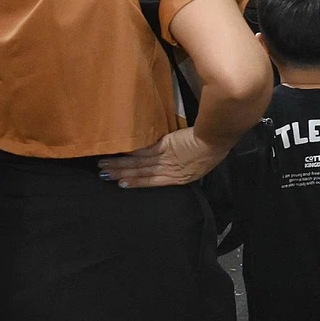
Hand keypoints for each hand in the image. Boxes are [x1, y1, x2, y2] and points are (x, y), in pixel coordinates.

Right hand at [98, 128, 233, 187]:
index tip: (119, 183)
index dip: (135, 183)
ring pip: (140, 163)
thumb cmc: (213, 148)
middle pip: (141, 174)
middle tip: (103, 175)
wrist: (217, 137)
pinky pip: (146, 151)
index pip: (152, 182)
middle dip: (121, 174)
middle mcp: (170, 171)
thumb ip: (182, 165)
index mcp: (179, 178)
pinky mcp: (166, 146)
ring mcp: (167, 159)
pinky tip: (120, 153)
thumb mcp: (198, 163)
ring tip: (104, 165)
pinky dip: (133, 152)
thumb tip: (171, 161)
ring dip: (120, 164)